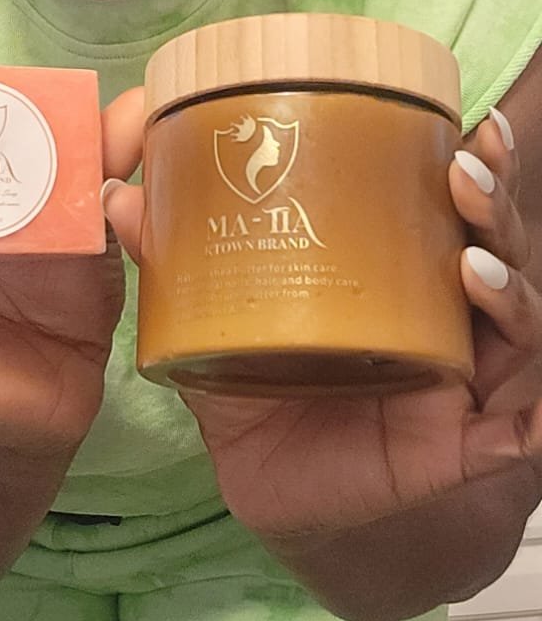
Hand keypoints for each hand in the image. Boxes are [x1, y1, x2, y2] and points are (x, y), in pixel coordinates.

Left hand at [104, 101, 541, 542]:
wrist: (281, 496)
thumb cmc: (264, 399)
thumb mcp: (217, 331)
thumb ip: (179, 272)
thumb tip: (120, 197)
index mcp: (405, 273)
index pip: (453, 207)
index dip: (473, 164)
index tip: (467, 124)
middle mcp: (449, 314)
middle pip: (500, 247)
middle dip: (494, 205)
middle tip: (464, 172)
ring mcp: (465, 380)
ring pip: (518, 324)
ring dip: (508, 289)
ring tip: (470, 266)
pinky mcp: (463, 450)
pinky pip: (520, 438)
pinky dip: (536, 423)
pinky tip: (532, 417)